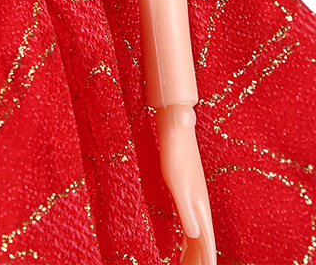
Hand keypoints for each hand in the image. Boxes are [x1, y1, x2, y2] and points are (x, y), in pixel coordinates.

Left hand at [155, 104, 216, 264]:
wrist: (176, 130)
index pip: (206, 244)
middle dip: (199, 262)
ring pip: (197, 236)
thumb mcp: (177, 183)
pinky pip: (190, 225)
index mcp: (200, 207)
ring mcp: (194, 200)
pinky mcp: (186, 193)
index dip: (206, 262)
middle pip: (203, 244)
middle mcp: (200, 206)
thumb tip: (195, 235)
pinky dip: (189, 241)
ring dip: (194, 255)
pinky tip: (185, 244)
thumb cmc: (175, 155)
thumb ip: (186, 210)